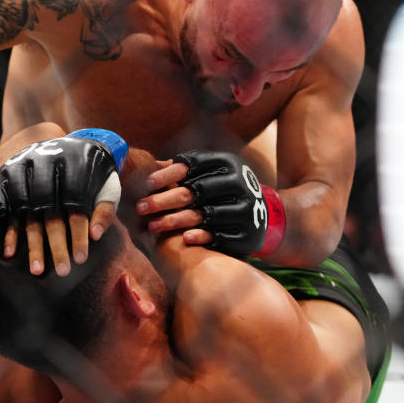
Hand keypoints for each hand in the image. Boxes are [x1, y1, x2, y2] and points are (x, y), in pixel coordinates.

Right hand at [0, 129, 126, 276]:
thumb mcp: (107, 185)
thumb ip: (105, 209)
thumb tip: (95, 235)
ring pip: (28, 213)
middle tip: (62, 270)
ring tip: (38, 270)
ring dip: (32, 244)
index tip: (80, 259)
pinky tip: (10, 253)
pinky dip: (9, 230)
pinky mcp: (9, 174)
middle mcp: (47, 165)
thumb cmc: (95, 173)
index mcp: (75, 166)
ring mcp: (24, 169)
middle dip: (57, 245)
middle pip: (51, 213)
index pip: (76, 207)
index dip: (78, 234)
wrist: (73, 144)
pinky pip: (7, 206)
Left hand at [138, 150, 283, 257]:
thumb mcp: (209, 175)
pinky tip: (184, 239)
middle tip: (140, 208)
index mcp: (228, 163)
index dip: (169, 174)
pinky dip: (202, 236)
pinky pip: (222, 235)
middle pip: (196, 190)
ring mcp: (247, 208)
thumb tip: (151, 164)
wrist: (263, 216)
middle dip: (164, 200)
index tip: (147, 184)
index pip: (194, 165)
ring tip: (153, 226)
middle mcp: (240, 182)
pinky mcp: (249, 233)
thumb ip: (183, 170)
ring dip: (176, 220)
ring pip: (207, 214)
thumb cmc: (222, 192)